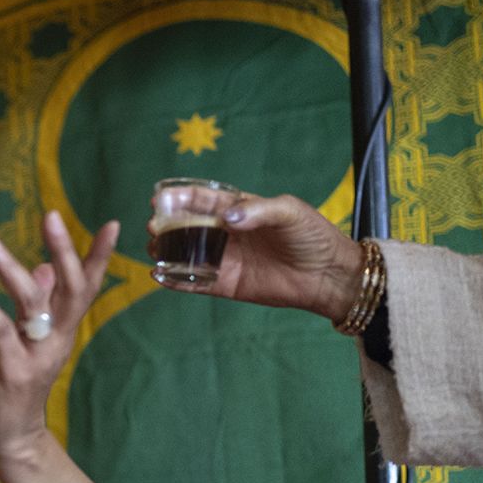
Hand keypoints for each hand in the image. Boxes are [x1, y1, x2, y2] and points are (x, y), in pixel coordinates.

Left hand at [0, 211, 116, 466]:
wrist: (12, 437)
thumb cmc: (18, 383)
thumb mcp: (32, 340)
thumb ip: (42, 305)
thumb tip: (46, 269)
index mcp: (64, 328)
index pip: (87, 285)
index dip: (100, 256)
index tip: (113, 223)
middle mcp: (57, 338)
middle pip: (72, 288)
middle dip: (64, 250)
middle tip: (51, 215)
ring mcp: (38, 354)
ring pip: (31, 302)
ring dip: (8, 267)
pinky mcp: (13, 370)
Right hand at [148, 189, 362, 322]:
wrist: (328, 274)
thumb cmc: (313, 236)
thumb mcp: (289, 212)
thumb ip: (257, 211)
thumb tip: (226, 218)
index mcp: (240, 209)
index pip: (204, 200)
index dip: (181, 198)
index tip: (160, 198)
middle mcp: (228, 234)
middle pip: (189, 227)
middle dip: (168, 225)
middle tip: (154, 226)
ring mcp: (226, 259)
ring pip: (187, 254)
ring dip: (168, 251)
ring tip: (154, 249)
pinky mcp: (227, 285)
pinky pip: (195, 283)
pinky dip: (176, 280)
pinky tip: (159, 275)